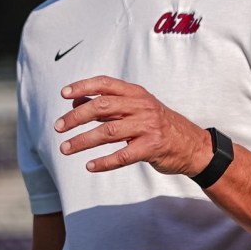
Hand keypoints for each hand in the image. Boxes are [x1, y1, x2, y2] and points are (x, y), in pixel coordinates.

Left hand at [55, 76, 211, 177]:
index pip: (105, 84)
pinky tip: (90, 166)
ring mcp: (148, 127)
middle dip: (76, 117)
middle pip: (102, 107)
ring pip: (108, 132)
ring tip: (65, 148)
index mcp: (136, 93)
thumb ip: (108, 106)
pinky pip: (122, 155)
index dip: (83, 87)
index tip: (63, 94)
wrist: (192, 146)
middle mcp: (141, 106)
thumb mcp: (136, 109)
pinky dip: (104, 162)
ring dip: (83, 141)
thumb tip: (75, 103)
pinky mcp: (152, 148)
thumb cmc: (157, 125)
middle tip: (58, 127)